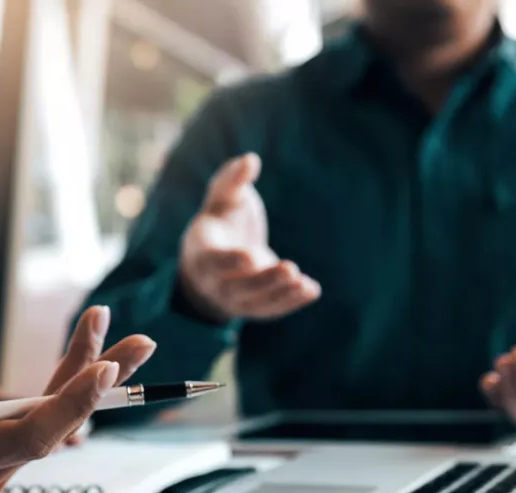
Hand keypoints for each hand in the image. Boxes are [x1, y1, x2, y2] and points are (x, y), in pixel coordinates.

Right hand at [0, 306, 155, 492]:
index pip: (24, 439)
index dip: (67, 405)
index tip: (103, 368)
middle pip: (54, 427)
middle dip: (100, 383)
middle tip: (144, 343)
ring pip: (54, 419)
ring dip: (92, 375)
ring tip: (132, 338)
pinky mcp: (0, 450)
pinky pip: (42, 415)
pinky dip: (68, 381)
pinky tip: (93, 350)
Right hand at [178, 152, 320, 322]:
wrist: (214, 262)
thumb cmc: (221, 221)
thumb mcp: (221, 198)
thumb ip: (231, 180)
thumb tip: (250, 160)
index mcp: (203, 253)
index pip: (215, 262)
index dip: (232, 261)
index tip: (252, 257)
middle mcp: (216, 282)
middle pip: (238, 288)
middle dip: (264, 281)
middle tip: (290, 268)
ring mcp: (236, 299)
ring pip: (256, 302)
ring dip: (280, 294)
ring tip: (303, 282)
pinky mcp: (256, 307)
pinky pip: (273, 309)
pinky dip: (292, 302)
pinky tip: (312, 290)